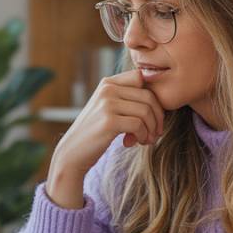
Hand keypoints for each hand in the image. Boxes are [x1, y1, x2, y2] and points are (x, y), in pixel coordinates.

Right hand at [46, 69, 164, 208]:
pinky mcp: (109, 121)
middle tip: (155, 133)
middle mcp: (107, 89)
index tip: (151, 115)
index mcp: (107, 83)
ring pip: (146, 111)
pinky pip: (139, 125)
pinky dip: (143, 136)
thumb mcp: (109, 109)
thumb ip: (127, 100)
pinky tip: (135, 143)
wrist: (73, 153)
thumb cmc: (96, 133)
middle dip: (157, 117)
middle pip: (148, 96)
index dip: (152, 97)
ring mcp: (107, 104)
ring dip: (151, 129)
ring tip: (146, 140)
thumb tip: (159, 101)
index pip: (141, 78)